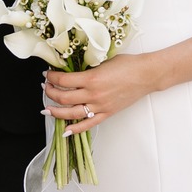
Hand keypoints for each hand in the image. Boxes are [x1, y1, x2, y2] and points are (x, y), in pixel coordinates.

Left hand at [41, 55, 159, 134]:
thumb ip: (87, 68)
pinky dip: (75, 129)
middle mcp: (93, 94)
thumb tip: (73, 71)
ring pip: (71, 113)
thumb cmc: (128, 65)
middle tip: (46, 87)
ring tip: (47, 109)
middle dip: (50, 92)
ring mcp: (99, 106)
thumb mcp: (103, 61)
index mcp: (91, 78)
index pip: (63, 81)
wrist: (146, 75)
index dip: (52, 77)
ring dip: (56, 112)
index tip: (47, 74)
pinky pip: (88, 124)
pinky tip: (65, 130)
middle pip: (63, 98)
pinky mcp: (107, 113)